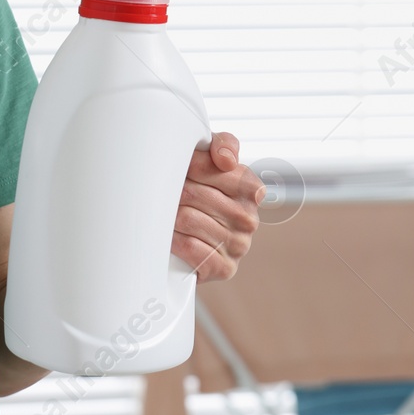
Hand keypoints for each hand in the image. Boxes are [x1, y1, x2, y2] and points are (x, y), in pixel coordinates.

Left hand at [170, 131, 264, 282]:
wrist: (187, 237)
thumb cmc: (198, 191)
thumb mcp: (211, 159)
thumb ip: (224, 145)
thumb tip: (225, 160)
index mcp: (251, 190)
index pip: (218, 170)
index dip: (192, 168)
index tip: (180, 169)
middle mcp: (249, 219)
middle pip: (197, 194)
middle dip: (175, 191)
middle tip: (162, 191)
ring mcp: (239, 246)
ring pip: (189, 219)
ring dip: (168, 215)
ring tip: (163, 213)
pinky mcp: (224, 268)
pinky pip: (190, 247)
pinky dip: (173, 239)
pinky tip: (169, 235)